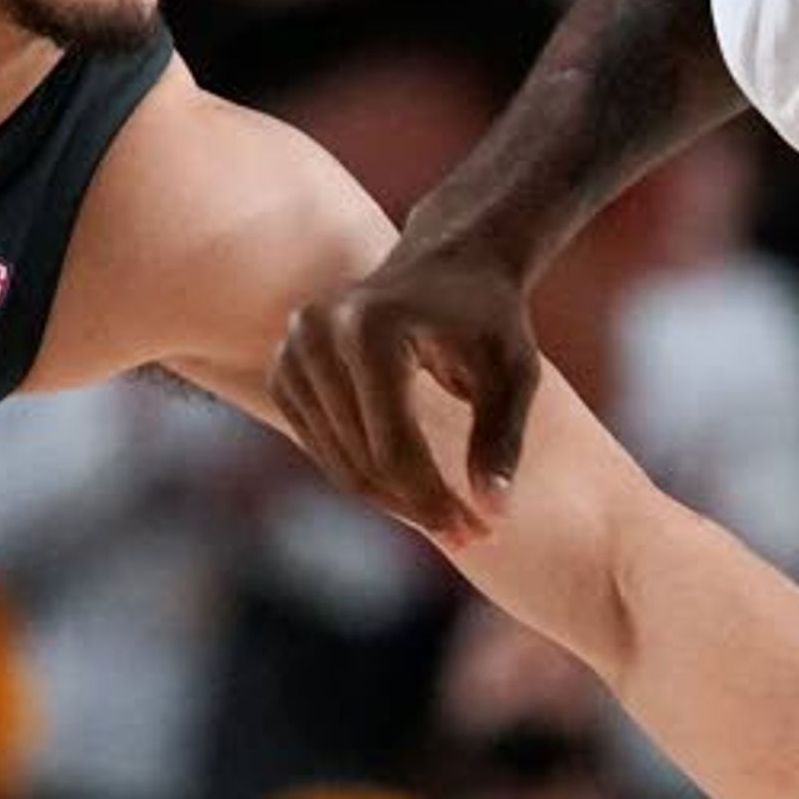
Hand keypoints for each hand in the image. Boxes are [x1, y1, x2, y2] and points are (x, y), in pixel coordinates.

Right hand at [269, 235, 542, 543]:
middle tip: (471, 534)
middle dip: (418, 507)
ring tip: (449, 516)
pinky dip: (365, 474)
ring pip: (338, 463)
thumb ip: (502, 439)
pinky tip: (411, 483)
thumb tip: (492, 514)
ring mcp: (292, 349)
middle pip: (361, 460)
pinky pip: (321, 447)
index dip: (434, 501)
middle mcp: (318, 333)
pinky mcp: (284, 368)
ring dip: (393, 500)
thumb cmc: (489, 319)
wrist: (449, 265)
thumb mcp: (514, 372)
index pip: (393, 447)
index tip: (478, 532)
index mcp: (371, 327)